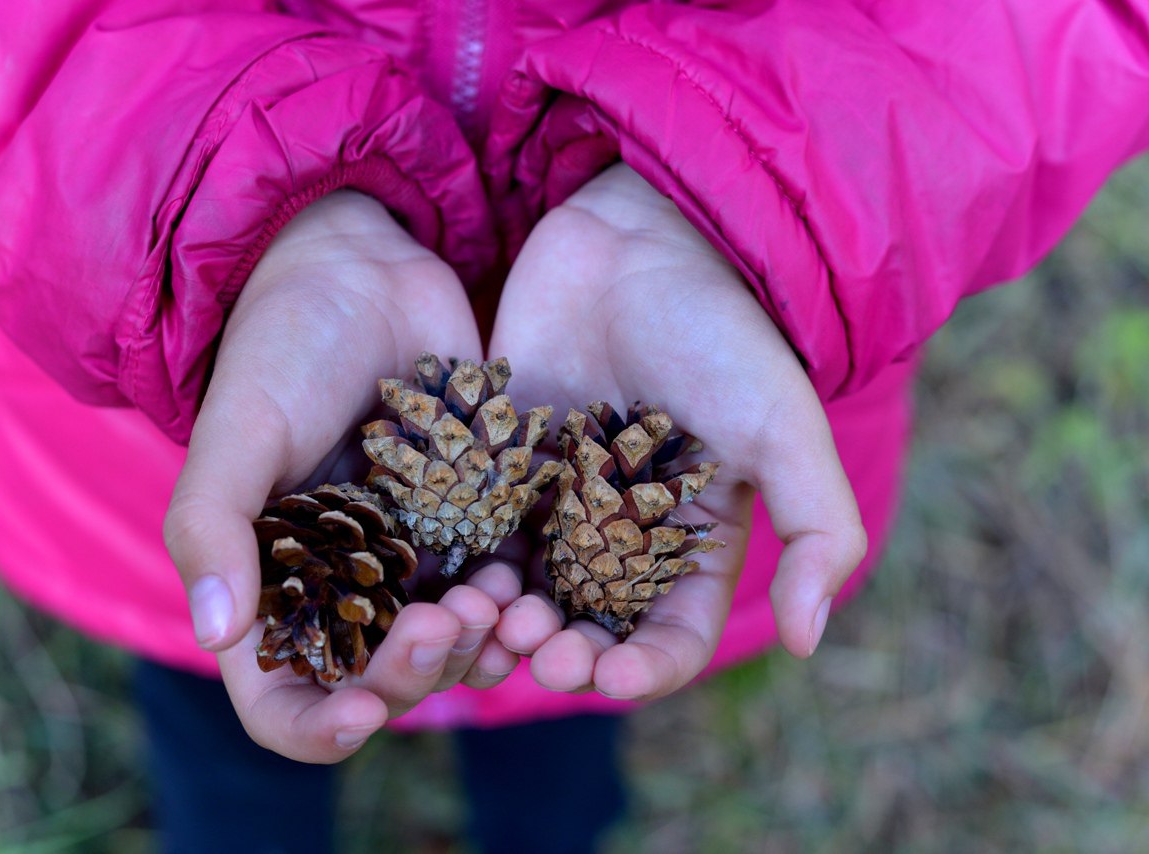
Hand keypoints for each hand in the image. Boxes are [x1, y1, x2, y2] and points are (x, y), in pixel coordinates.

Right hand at [163, 191, 520, 762]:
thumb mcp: (240, 427)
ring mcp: (411, 557)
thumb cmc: (282, 343)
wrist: (362, 266)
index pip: (282, 698)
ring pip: (449, 645)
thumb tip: (218, 634)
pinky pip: (499, 587)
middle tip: (450, 624)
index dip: (316, 727)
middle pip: (379, 680)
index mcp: (271, 583)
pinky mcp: (469, 520)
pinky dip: (515, 601)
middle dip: (415, 673)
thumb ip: (215, 524)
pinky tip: (524, 582)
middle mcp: (342, 585)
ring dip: (475, 647)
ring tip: (495, 603)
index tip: (361, 717)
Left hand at [489, 164, 866, 698]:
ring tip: (490, 620)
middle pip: (588, 629)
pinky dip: (463, 570)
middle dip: (565, 656)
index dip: (644, 670)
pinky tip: (451, 580)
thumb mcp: (782, 428)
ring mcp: (554, 500)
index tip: (610, 676)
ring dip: (506, 625)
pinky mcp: (499, 465)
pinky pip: (474, 536)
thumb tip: (808, 640)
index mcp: (689, 538)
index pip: (670, 636)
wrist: (636, 238)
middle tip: (537, 651)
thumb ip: (817, 528)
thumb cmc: (718, 332)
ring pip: (524, 594)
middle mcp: (619, 533)